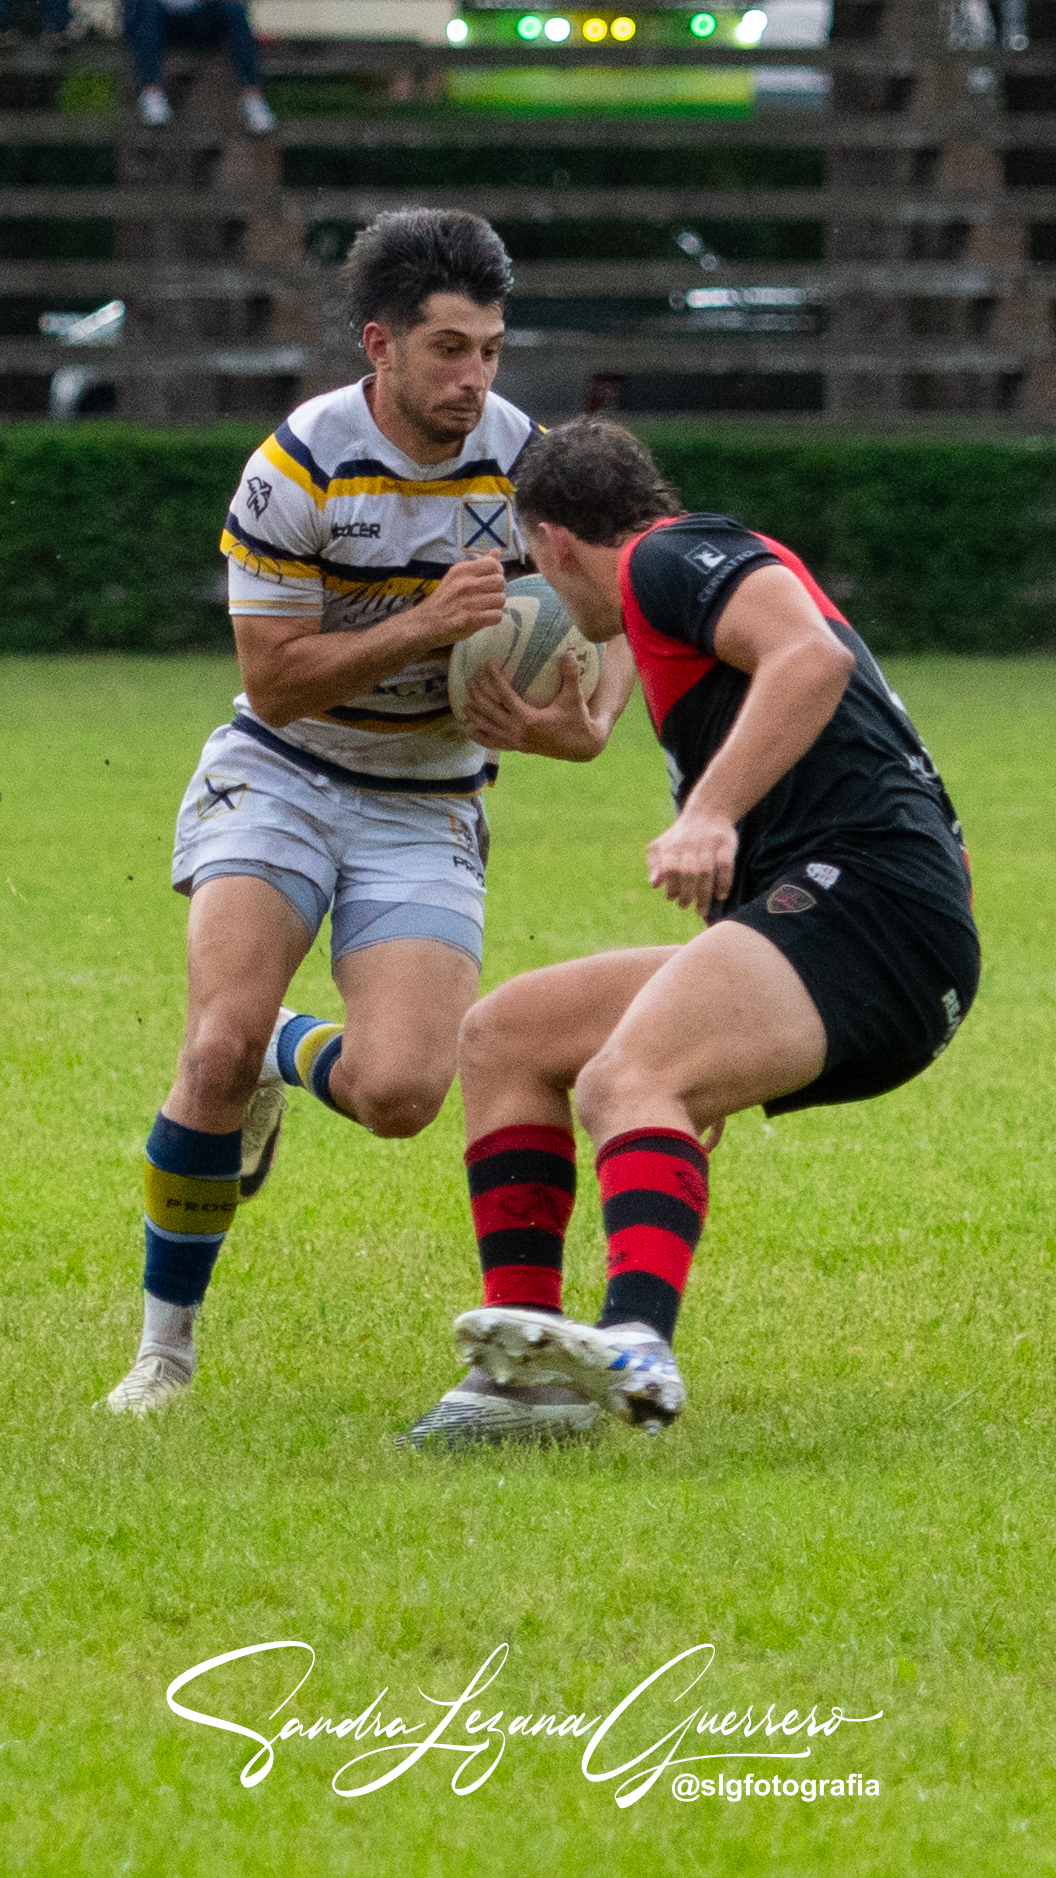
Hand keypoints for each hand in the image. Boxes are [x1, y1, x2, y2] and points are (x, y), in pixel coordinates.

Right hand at [414, 551, 506, 648]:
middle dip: (498, 590)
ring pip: (500, 599)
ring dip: (496, 606)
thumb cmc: (444, 599)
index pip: (493, 564)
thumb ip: (478, 565)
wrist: (425, 623)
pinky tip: (484, 618)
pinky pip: (497, 616)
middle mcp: (465, 583)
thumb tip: (497, 551)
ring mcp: (468, 601)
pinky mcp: (471, 618)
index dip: (497, 573)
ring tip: (485, 608)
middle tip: (488, 597)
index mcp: (462, 570)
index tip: (490, 581)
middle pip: (500, 582)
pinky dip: (493, 618)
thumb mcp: (456, 577)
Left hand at [463, 652, 605, 759]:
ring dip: (476, 715)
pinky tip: (471, 731)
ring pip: (489, 728)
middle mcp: (519, 732)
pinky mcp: (519, 748)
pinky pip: (496, 743)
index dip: (494, 679)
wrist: (582, 747)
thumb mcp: (574, 697)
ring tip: (464, 702)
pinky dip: (482, 738)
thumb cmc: (578, 720)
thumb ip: (570, 675)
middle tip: (469, 680)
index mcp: (529, 719)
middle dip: (478, 695)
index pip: (505, 696)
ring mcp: (517, 742)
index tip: (486, 664)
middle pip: (490, 712)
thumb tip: (569, 651)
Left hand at [646, 807, 738, 918]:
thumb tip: (654, 884)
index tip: (673, 899)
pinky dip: (724, 882)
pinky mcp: (726, 843)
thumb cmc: (681, 835)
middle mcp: (690, 843)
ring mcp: (709, 843)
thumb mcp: (663, 845)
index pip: (671, 869)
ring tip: (701, 909)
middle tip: (686, 907)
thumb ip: (656, 864)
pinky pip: (725, 865)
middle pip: (689, 873)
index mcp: (672, 845)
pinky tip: (721, 895)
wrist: (709, 811)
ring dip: (704, 894)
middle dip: (688, 894)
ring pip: (706, 872)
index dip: (672, 886)